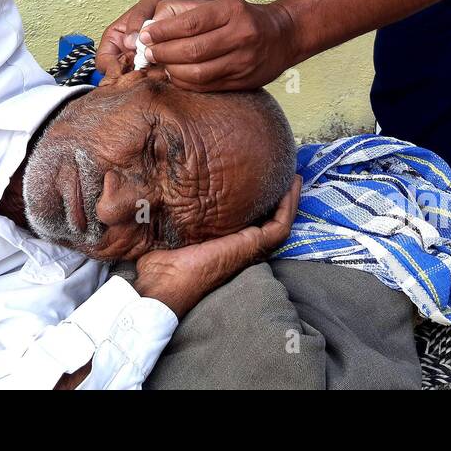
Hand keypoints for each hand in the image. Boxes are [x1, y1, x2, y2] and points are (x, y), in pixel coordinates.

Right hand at [95, 0, 199, 79]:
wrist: (185, 3)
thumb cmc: (163, 1)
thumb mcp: (149, 3)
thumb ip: (137, 19)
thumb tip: (129, 41)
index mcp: (115, 38)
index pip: (103, 61)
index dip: (110, 69)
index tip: (123, 71)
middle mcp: (125, 52)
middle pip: (118, 76)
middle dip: (128, 78)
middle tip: (143, 74)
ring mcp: (141, 61)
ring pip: (135, 80)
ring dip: (144, 80)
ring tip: (157, 71)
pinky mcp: (157, 67)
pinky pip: (152, 79)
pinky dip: (158, 78)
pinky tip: (166, 72)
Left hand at [132, 176, 300, 317]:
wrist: (163, 281)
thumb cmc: (159, 259)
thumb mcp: (168, 227)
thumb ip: (172, 212)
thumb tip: (157, 188)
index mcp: (224, 243)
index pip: (248, 219)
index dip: (256, 199)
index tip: (257, 173)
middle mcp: (241, 245)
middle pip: (268, 219)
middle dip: (278, 196)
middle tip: (283, 170)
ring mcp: (249, 247)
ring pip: (280, 221)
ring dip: (289, 198)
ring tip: (293, 174)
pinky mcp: (252, 245)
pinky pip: (280, 225)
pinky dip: (288, 205)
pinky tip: (290, 184)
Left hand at [137, 0, 297, 91]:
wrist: (283, 36)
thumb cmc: (243, 17)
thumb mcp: (220, 4)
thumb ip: (186, 11)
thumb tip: (152, 23)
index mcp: (232, 11)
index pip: (190, 24)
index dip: (163, 32)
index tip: (145, 35)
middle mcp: (241, 35)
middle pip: (192, 50)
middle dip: (164, 52)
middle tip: (149, 52)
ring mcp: (243, 61)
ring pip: (197, 72)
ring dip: (172, 70)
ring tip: (161, 63)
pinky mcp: (243, 81)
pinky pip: (206, 86)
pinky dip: (185, 82)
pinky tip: (176, 74)